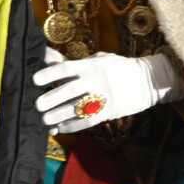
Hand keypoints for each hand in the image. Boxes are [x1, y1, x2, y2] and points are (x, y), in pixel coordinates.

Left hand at [33, 50, 181, 134]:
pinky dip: (72, 126)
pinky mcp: (109, 112)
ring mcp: (103, 97)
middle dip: (51, 99)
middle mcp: (96, 81)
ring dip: (58, 116)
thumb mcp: (97, 59)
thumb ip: (70, 62)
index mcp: (91, 65)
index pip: (66, 69)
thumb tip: (46, 55)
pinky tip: (60, 128)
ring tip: (45, 120)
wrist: (147, 81)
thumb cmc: (117, 67)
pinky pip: (87, 121)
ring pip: (76, 109)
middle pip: (69, 91)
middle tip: (37, 105)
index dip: (49, 74)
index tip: (35, 80)